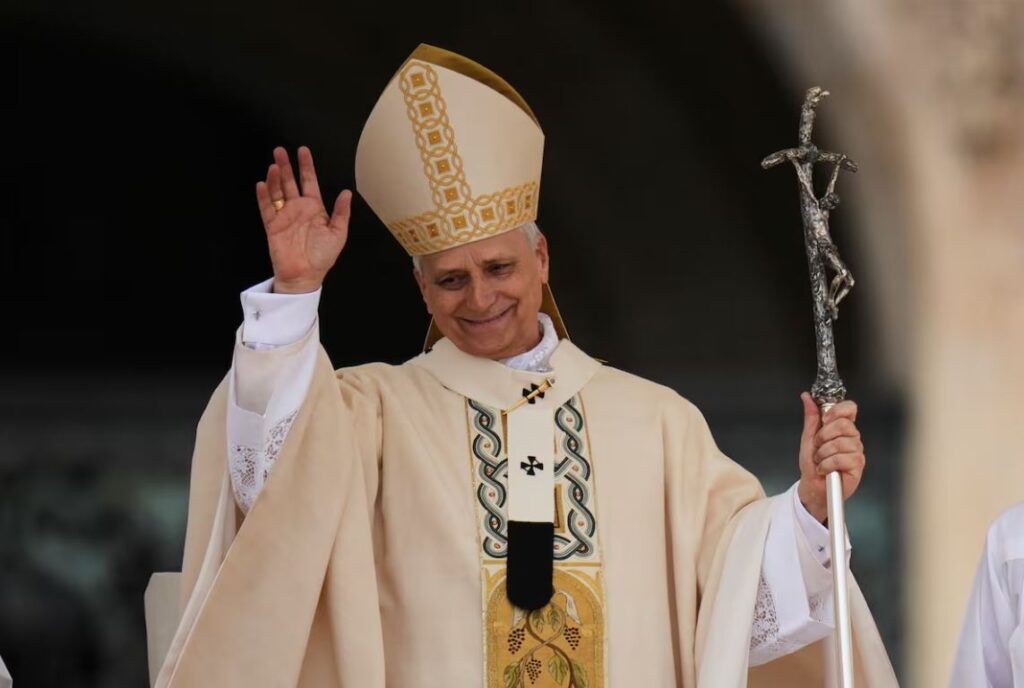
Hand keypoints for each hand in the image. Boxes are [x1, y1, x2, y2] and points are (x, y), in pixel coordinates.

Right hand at [255, 146, 350, 293]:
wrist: (305, 275)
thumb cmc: (322, 256)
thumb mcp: (338, 234)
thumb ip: (341, 212)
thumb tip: (347, 192)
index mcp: (315, 209)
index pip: (310, 182)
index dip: (306, 166)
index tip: (303, 151)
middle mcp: (298, 209)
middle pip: (290, 182)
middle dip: (286, 166)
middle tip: (280, 150)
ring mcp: (284, 216)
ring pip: (277, 192)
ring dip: (275, 178)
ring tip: (274, 165)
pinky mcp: (272, 226)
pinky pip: (266, 208)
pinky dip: (264, 196)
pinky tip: (263, 184)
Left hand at [796, 392, 864, 522]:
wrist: (812, 485)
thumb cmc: (812, 463)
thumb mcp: (808, 437)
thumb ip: (811, 417)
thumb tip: (806, 397)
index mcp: (842, 428)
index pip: (850, 408)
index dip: (837, 410)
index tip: (825, 418)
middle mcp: (852, 438)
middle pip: (844, 424)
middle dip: (823, 436)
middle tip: (818, 446)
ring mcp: (857, 451)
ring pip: (840, 443)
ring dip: (823, 453)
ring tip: (820, 460)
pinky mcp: (858, 465)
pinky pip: (841, 458)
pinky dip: (826, 464)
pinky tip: (825, 469)